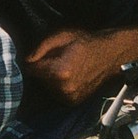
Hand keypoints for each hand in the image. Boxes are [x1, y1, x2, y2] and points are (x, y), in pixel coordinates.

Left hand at [22, 24, 137, 105]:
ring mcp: (70, 97)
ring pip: (46, 88)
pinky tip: (69, 76)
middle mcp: (63, 89)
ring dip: (50, 79)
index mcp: (59, 72)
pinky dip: (58, 86)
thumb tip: (25, 61)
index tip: (38, 57)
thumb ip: (41, 48)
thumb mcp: (62, 36)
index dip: (32, 62)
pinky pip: (56, 93)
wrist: (111, 55)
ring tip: (64, 66)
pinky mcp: (74, 102)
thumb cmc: (86, 42)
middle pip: (38, 80)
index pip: (30, 70)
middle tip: (56, 59)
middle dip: (42, 70)